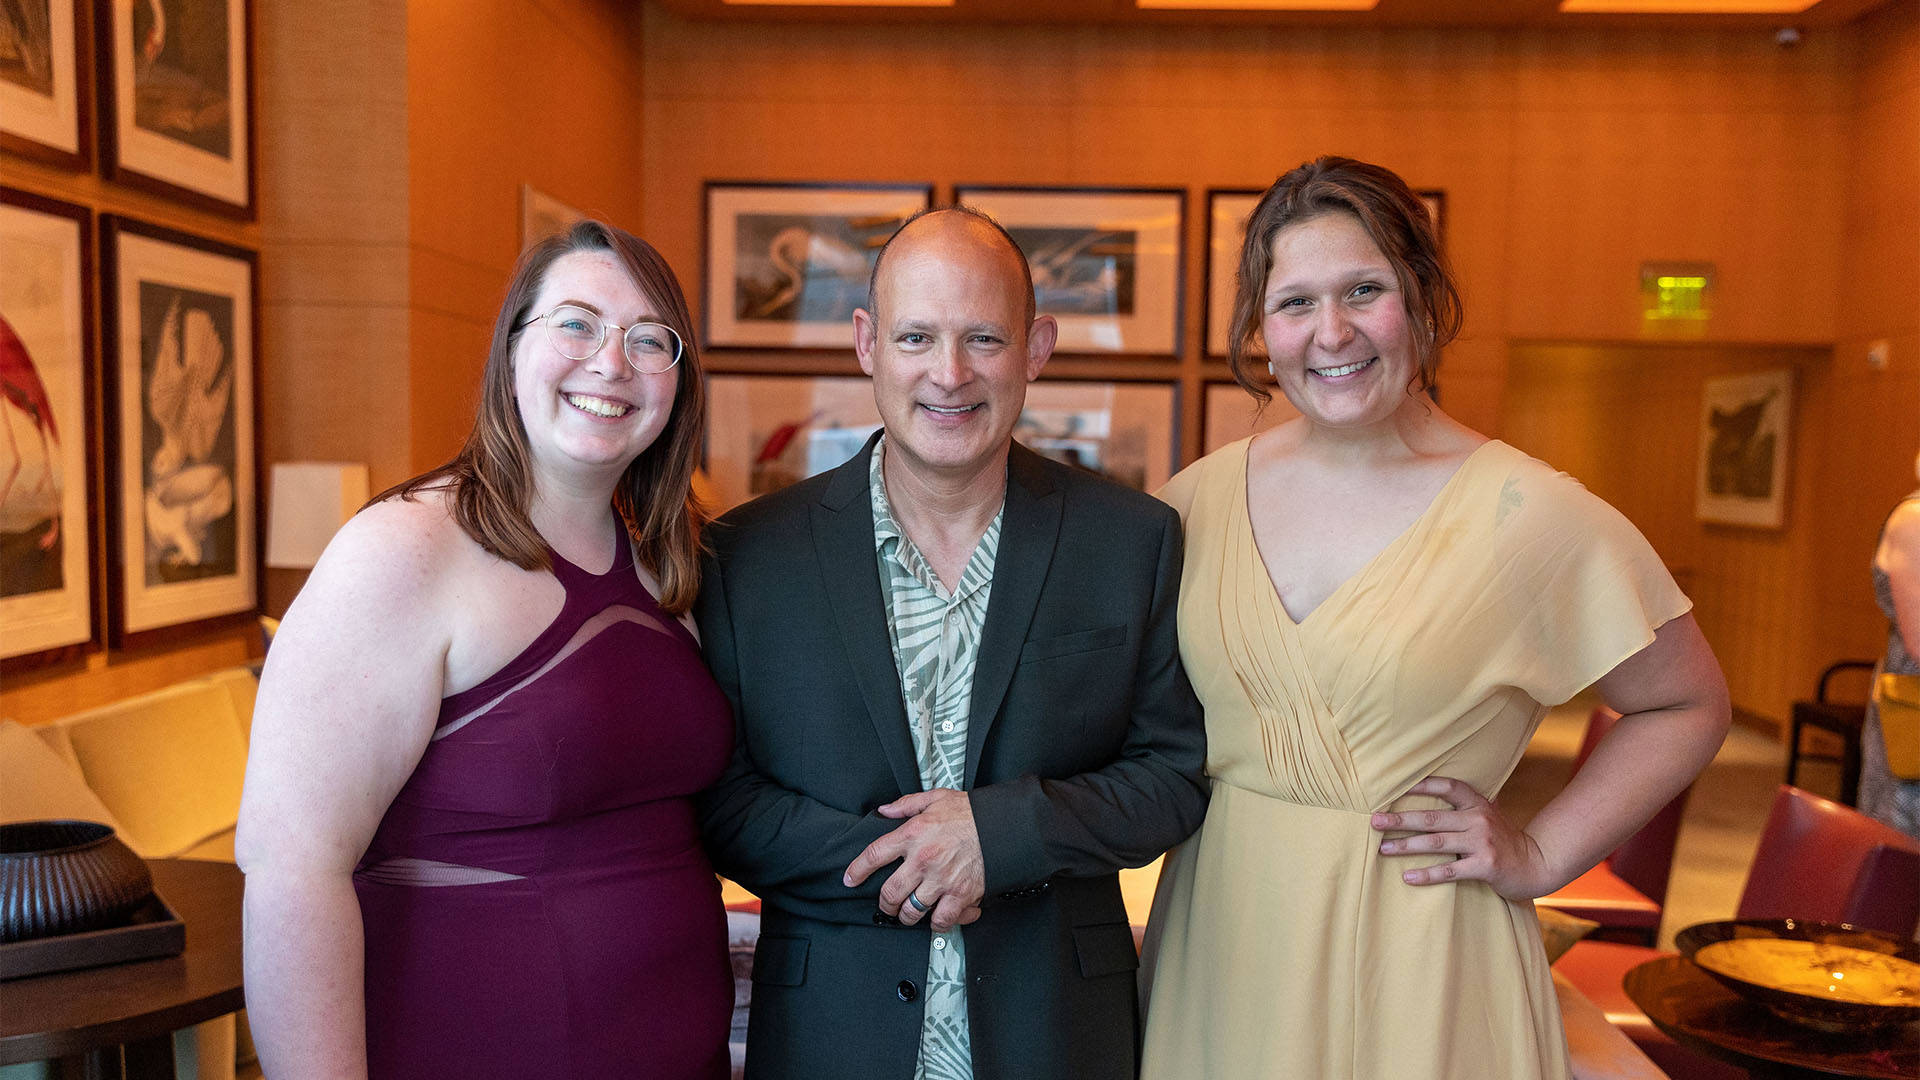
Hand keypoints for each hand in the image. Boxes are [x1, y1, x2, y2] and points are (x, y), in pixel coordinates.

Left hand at [843, 788, 985, 931]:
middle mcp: (923, 860)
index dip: (857, 870)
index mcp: (913, 834)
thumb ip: (906, 805)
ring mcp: (941, 880)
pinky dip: (938, 924)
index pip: (874, 855)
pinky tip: (938, 918)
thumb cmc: (971, 812)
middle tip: (886, 905)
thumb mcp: (936, 798)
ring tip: (909, 913)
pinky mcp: (960, 895)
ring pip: (911, 911)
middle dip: (884, 904)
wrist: (1003, 825)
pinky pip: (941, 920)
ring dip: (907, 916)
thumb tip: (884, 810)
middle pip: (890, 893)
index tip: (850, 879)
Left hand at [1370, 777, 1555, 900]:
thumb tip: (1438, 785)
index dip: (1421, 784)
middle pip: (1431, 818)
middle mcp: (1478, 820)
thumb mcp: (1489, 815)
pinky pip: (1450, 871)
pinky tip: (1407, 877)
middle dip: (1400, 820)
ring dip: (1406, 846)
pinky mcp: (1485, 866)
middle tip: (1374, 821)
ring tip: (1382, 848)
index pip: (1447, 787)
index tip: (1394, 786)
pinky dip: (1427, 874)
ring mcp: (1482, 843)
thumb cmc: (1504, 840)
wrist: (1536, 864)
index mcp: (1477, 804)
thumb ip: (1468, 803)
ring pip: (1435, 843)